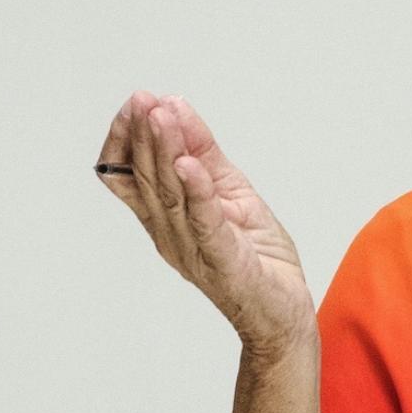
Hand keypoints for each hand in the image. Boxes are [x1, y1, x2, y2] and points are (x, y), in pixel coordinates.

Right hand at [95, 92, 315, 357]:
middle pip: (148, 178)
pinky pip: (205, 222)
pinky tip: (190, 165)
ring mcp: (193, 248)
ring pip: (171, 194)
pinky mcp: (224, 260)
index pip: (129, 176)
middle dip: (144, 135)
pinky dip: (198, 192)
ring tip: (162, 116)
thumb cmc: (255, 256)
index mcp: (165, 218)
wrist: (283, 313)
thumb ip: (204, 153)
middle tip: (143, 100)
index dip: (128, 139)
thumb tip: (178, 107)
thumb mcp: (230, 191)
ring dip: (165, 152)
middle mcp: (170, 233)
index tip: (136, 104)